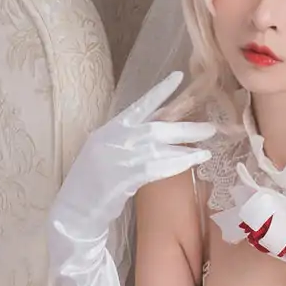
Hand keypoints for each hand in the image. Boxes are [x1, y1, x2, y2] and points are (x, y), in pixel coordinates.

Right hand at [47, 71, 205, 263]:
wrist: (75, 208)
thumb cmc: (91, 181)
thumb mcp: (104, 150)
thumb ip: (126, 138)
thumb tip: (155, 130)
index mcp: (110, 128)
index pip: (139, 105)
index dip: (160, 91)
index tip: (178, 77)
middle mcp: (115, 138)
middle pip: (158, 127)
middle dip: (186, 127)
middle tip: (210, 127)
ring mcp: (120, 157)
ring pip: (162, 148)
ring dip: (187, 150)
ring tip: (207, 150)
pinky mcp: (126, 177)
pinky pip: (158, 168)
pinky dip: (177, 165)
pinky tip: (192, 163)